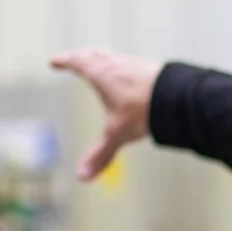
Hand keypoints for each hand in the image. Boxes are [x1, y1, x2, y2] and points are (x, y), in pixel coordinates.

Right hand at [50, 48, 159, 179]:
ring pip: (113, 57)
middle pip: (94, 55)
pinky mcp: (151, 68)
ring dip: (104, 60)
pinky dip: (123, 68)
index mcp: (101, 74)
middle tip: (76, 58)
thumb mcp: (117, 133)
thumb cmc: (143, 109)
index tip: (54, 61)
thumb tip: (82, 175)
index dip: (64, 61)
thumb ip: (100, 154)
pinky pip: (131, 64)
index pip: (77, 62)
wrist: (177, 97)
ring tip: (101, 64)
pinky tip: (129, 77)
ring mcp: (134, 64)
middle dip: (83, 57)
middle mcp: (116, 64)